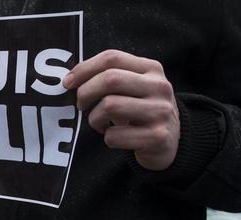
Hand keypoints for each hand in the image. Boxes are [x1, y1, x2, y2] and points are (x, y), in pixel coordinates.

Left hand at [64, 49, 179, 170]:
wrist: (172, 141)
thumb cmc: (141, 110)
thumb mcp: (133, 87)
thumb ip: (109, 77)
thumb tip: (69, 78)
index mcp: (151, 69)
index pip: (111, 58)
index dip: (84, 69)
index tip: (68, 83)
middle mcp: (159, 87)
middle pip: (109, 79)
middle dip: (85, 93)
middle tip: (81, 105)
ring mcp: (160, 112)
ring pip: (109, 107)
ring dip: (94, 119)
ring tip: (100, 123)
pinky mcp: (157, 137)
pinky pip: (114, 136)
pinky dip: (107, 138)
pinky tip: (115, 137)